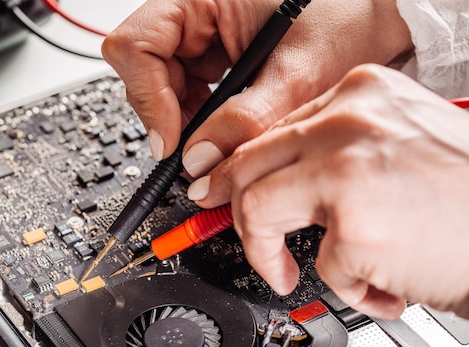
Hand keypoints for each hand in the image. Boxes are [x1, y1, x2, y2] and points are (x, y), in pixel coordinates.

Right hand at [102, 0, 412, 177]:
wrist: (377, 18)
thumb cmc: (347, 19)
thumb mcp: (298, 74)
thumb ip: (245, 120)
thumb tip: (199, 163)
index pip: (137, 46)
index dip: (147, 98)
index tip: (171, 143)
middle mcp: (194, 11)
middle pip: (142, 69)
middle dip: (167, 114)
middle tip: (197, 151)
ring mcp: (200, 33)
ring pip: (159, 85)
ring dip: (184, 119)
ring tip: (221, 136)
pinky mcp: (212, 54)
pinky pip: (185, 91)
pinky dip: (200, 117)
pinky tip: (226, 124)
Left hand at [188, 64, 468, 319]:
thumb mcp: (400, 143)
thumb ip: (333, 153)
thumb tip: (270, 180)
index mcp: (359, 93)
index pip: (267, 133)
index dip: (234, 171)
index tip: (217, 192)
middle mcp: (348, 121)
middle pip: (246, 168)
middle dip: (238, 217)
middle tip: (252, 245)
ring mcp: (348, 170)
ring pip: (258, 213)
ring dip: (273, 258)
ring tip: (302, 274)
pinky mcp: (357, 225)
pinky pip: (321, 268)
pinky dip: (351, 288)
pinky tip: (389, 282)